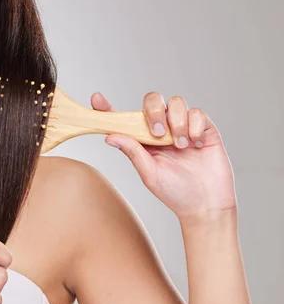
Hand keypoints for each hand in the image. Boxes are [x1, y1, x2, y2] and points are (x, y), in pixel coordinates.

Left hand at [91, 91, 236, 219]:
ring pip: (176, 102)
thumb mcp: (149, 174)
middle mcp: (162, 129)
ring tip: (180, 146)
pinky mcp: (204, 129)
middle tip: (157, 134)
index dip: (109, 107)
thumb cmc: (175, 192)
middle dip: (153, 112)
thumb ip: (133, 152)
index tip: (96, 99)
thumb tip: (109, 137)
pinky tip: (195, 144)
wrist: (207, 205)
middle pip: (152, 101)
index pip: (124, 118)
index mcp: (143, 140)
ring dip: (176, 122)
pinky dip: (194, 125)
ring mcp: (183, 127)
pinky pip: (197, 113)